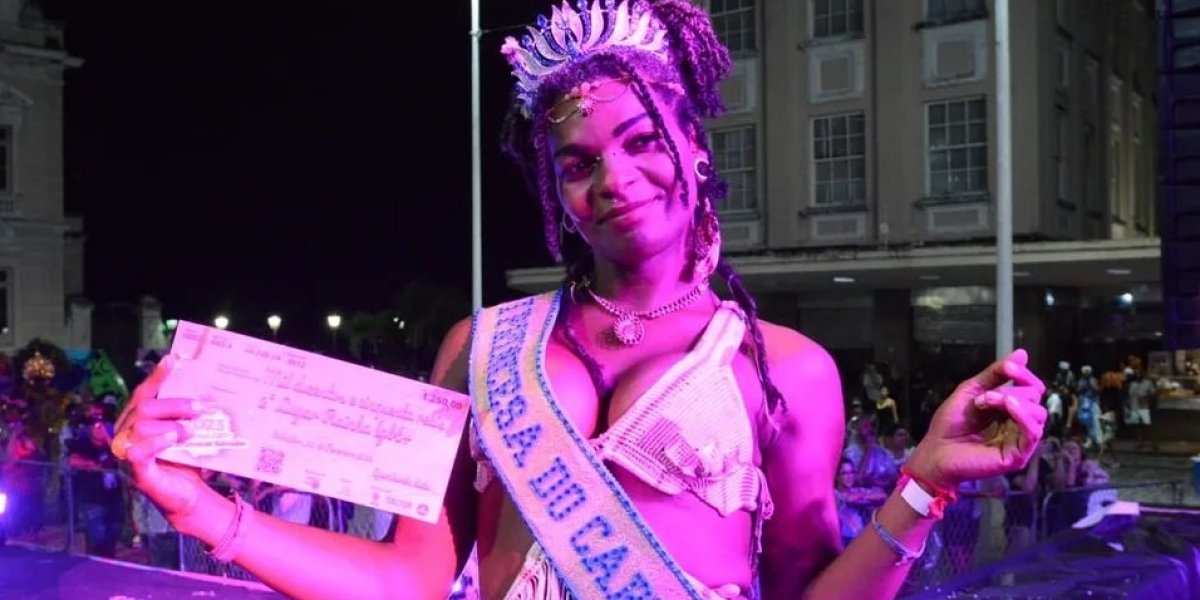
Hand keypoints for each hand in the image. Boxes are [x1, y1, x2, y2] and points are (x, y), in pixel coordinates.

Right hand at [112, 355, 209, 524]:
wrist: (189, 496)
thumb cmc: (186, 460)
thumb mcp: (187, 432)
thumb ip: (187, 415)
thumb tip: (206, 392)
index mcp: (137, 420)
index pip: (144, 394)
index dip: (156, 377)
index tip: (172, 360)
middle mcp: (127, 434)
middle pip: (144, 407)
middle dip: (173, 405)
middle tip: (200, 409)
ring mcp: (128, 453)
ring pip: (140, 426)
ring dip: (170, 424)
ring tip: (189, 431)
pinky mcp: (136, 472)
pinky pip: (137, 452)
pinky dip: (155, 442)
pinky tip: (172, 439)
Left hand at [906, 349, 1046, 489]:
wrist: (936, 449)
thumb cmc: (950, 423)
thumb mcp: (972, 390)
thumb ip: (996, 374)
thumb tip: (1022, 353)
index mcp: (1010, 408)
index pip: (1032, 387)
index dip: (1023, 374)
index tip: (1008, 367)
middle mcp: (1019, 423)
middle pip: (1035, 397)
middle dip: (1009, 390)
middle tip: (983, 396)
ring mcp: (1020, 440)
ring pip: (1039, 413)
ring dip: (1013, 401)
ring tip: (986, 401)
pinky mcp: (1018, 455)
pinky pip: (1033, 433)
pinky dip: (1023, 416)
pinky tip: (1008, 407)